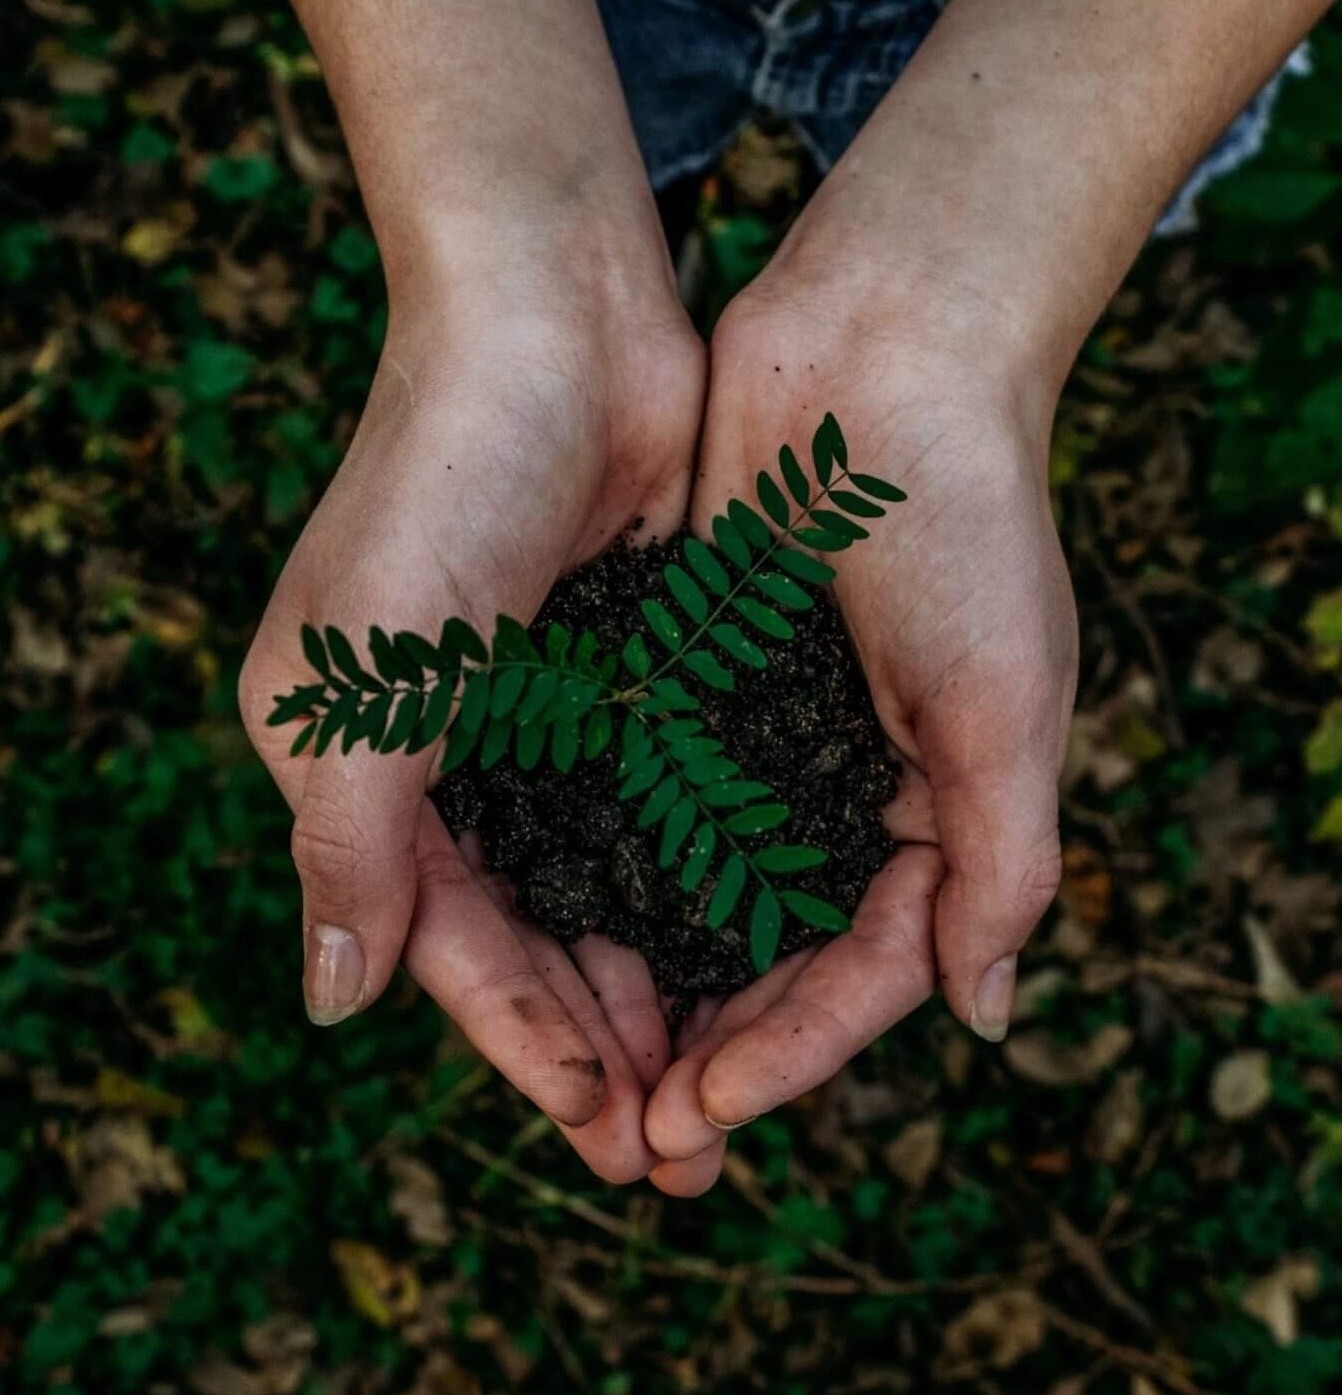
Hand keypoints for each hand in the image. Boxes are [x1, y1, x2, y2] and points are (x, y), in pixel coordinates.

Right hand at [240, 264, 704, 1182]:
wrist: (556, 324)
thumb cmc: (442, 484)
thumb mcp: (364, 677)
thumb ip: (348, 844)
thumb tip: (332, 1003)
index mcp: (367, 767)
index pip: (448, 942)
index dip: (523, 1040)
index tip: (604, 1126)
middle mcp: (455, 757)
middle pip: (533, 936)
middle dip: (602, 1042)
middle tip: (679, 1149)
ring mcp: (549, 720)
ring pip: (606, 889)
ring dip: (658, 984)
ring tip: (723, 1080)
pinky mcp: (631, 679)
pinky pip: (665, 812)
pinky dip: (698, 886)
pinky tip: (750, 952)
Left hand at [644, 270, 1076, 1193]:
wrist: (879, 354)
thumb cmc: (964, 520)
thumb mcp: (1007, 700)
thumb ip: (1003, 862)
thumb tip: (983, 1015)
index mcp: (933, 810)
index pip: (863, 969)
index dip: (792, 1051)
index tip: (706, 1111)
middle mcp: (840, 788)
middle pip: (771, 954)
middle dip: (711, 1046)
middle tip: (636, 1139)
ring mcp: (759, 738)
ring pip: (695, 894)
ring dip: (648, 982)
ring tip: (585, 1070)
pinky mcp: (687, 681)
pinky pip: (643, 796)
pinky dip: (606, 866)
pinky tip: (551, 928)